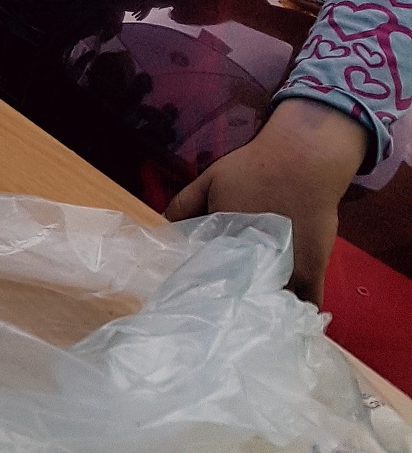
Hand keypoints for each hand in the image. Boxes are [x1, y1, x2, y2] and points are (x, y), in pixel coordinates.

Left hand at [165, 97, 368, 303]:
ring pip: (272, 303)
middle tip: (228, 307)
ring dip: (264, 309)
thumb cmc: (254, 167)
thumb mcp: (210, 178)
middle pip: (241, 296)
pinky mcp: (313, 271)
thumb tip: (162, 225)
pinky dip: (297, 312)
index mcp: (227, 241)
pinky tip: (288, 316)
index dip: (206, 289)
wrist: (302, 159)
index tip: (202, 294)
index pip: (210, 278)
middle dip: (234, 303)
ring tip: (255, 315)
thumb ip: (184, 203)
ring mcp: (287, 270)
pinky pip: (308, 302)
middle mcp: (255, 261)